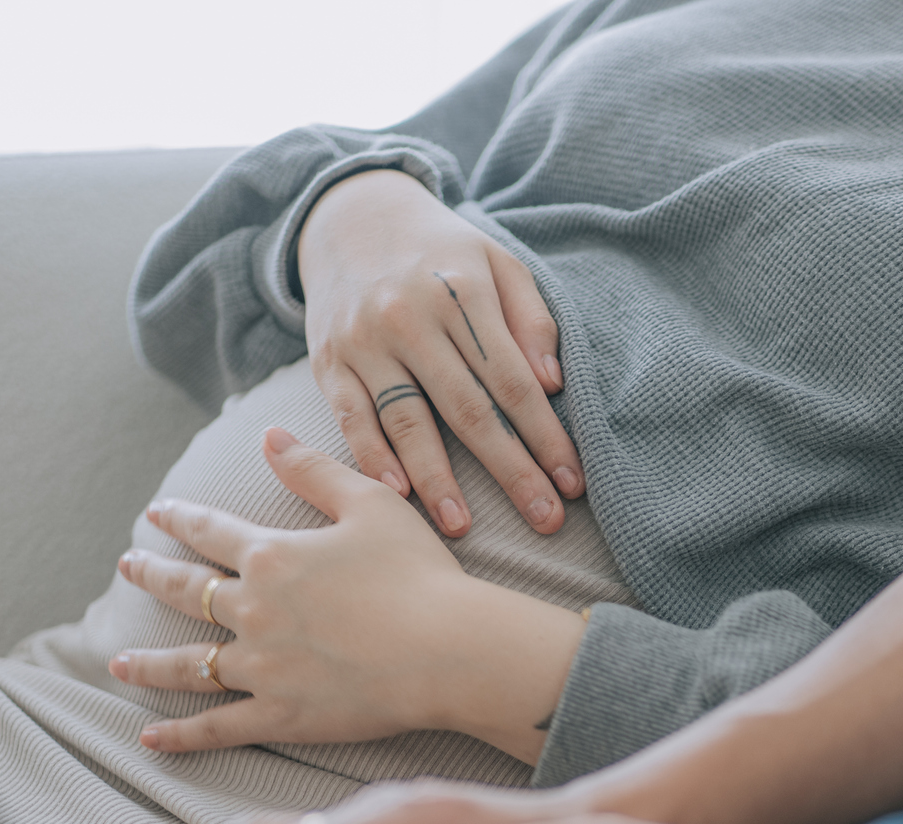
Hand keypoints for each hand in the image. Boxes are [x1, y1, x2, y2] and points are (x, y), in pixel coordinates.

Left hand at [109, 428, 585, 756]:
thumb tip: (268, 436)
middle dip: (153, 576)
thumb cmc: (420, 574)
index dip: (179, 519)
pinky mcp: (278, 714)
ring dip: (148, 663)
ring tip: (119, 662)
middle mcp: (252, 611)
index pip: (209, 531)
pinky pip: (216, 726)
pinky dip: (180, 734)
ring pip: (186, 665)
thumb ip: (314, 470)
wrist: (449, 650)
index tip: (156, 515)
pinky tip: (151, 736)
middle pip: (186, 592)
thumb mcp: (372, 504)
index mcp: (271, 556)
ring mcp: (260, 667)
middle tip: (129, 568)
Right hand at [299, 169, 581, 537]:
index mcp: (463, 292)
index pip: (513, 380)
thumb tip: (553, 384)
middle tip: (545, 521)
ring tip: (464, 528)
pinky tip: (396, 495)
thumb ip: (531, 318)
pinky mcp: (329, 360)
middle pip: (469, 409)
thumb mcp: (497, 262)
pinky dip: (372, 457)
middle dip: (511, 470)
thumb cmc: (441, 252)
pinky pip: (351, 417)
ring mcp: (366, 341)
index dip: (546, 436)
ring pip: (408, 420)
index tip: (573, 482)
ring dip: (437, 480)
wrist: (350, 217)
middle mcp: (411, 316)